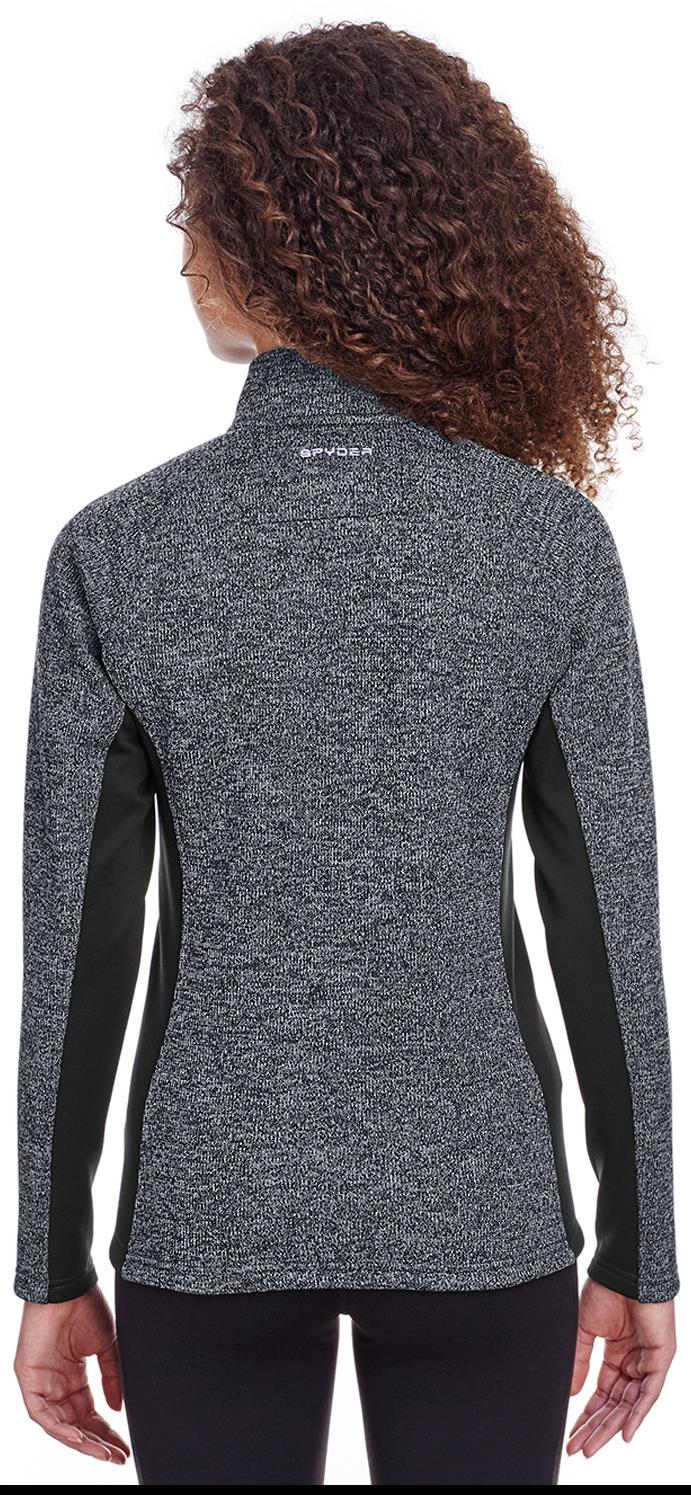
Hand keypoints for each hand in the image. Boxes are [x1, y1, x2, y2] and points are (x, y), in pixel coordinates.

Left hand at [14, 1284, 129, 1463]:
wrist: (69, 1285)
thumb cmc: (85, 1306)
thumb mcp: (106, 1346)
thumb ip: (112, 1377)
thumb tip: (117, 1409)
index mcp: (73, 1376)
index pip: (89, 1414)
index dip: (106, 1432)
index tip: (124, 1446)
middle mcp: (56, 1384)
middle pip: (75, 1424)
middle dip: (97, 1443)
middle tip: (117, 1456)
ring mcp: (41, 1383)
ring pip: (58, 1425)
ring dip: (81, 1441)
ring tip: (103, 1453)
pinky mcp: (28, 1379)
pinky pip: (41, 1414)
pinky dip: (59, 1428)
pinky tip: (78, 1437)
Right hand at [567, 1276, 675, 1457]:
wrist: (622, 1269)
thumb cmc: (605, 1290)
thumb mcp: (585, 1330)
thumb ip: (579, 1361)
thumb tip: (570, 1394)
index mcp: (617, 1354)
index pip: (602, 1393)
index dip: (587, 1415)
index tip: (571, 1434)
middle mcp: (634, 1362)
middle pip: (615, 1404)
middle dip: (596, 1427)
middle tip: (579, 1448)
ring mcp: (648, 1361)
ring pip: (630, 1403)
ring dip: (611, 1426)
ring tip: (592, 1446)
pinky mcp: (662, 1358)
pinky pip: (650, 1392)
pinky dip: (637, 1413)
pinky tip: (623, 1432)